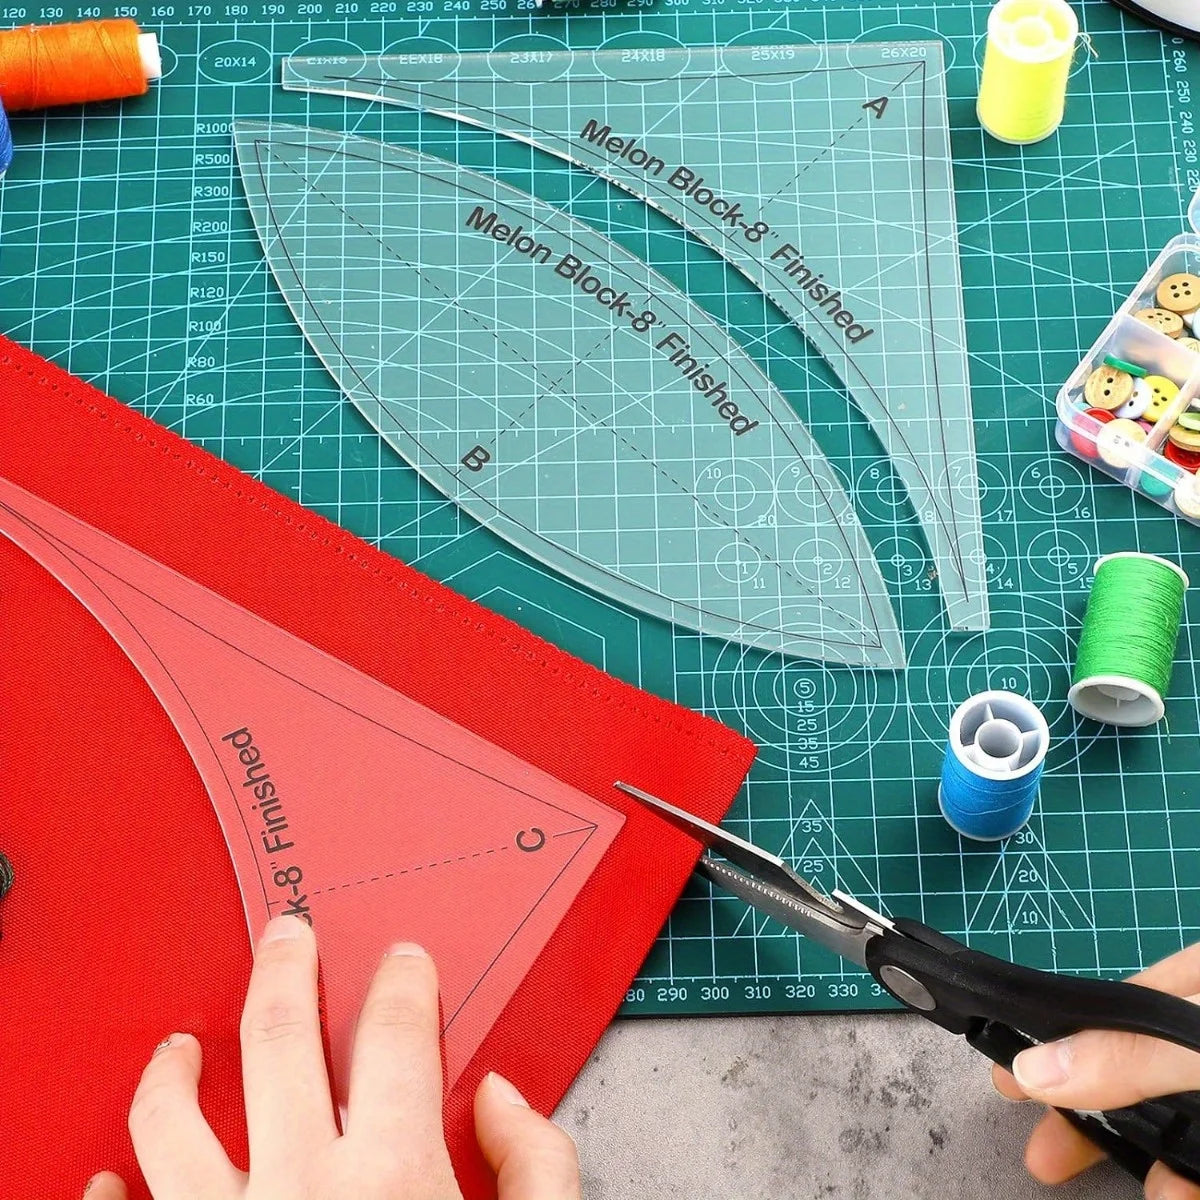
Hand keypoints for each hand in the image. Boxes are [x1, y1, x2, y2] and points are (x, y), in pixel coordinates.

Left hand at [84, 915, 581, 1199]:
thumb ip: (539, 1170)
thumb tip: (502, 1100)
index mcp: (394, 1176)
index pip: (396, 1034)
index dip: (402, 981)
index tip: (402, 963)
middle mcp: (298, 1190)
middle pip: (276, 1038)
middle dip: (283, 969)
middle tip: (285, 936)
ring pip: (168, 1120)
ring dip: (170, 1070)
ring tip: (178, 1048)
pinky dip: (106, 1196)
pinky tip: (109, 1181)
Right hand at [992, 942, 1199, 1198]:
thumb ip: (1132, 1053)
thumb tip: (1034, 1068)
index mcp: (1190, 983)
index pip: (1107, 1008)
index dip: (1054, 1045)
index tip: (1011, 1080)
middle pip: (1132, 1071)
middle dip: (1088, 1117)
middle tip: (1045, 1156)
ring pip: (1174, 1122)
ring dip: (1152, 1164)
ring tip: (1153, 1196)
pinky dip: (1190, 1185)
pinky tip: (1181, 1197)